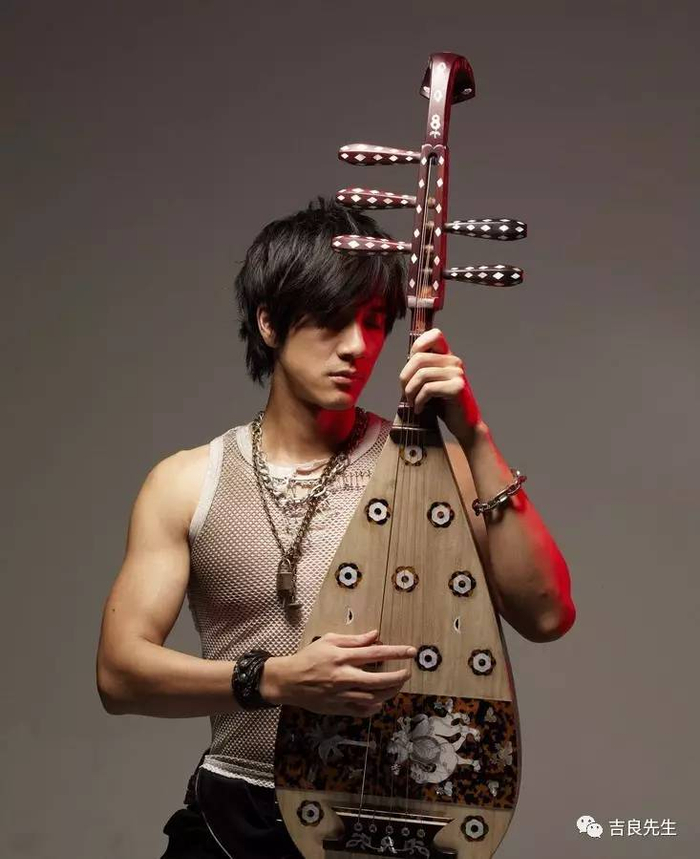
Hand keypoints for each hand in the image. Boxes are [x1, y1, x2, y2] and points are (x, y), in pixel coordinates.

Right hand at [261, 629, 415, 715]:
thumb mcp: (330, 640)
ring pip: (374, 697)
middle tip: (407, 672)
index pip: (376, 654)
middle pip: (379, 680)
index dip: (396, 652)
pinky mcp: (339, 708)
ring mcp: (342, 695)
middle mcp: (345, 677)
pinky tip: (380, 700)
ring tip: (397, 685)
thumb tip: (376, 635)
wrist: (289, 681)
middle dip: (398, 676)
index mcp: (343, 657)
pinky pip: (362, 711)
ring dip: (390, 692)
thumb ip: (354, 639)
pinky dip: (374, 707)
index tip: (411, 652)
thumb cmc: (309, 657)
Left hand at [399, 327, 481, 444]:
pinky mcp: (457, 388)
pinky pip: (428, 389)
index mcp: (448, 357)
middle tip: (405, 393)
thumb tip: (405, 362)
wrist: (464, 425)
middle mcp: (454, 362)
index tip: (411, 368)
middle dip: (405, 377)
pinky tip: (419, 409)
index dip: (418, 345)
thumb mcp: (430, 383)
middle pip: (419, 358)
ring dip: (410, 392)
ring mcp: (457, 374)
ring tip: (411, 403)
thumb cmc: (444, 405)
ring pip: (421, 374)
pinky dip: (419, 401)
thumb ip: (421, 370)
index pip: (434, 335)